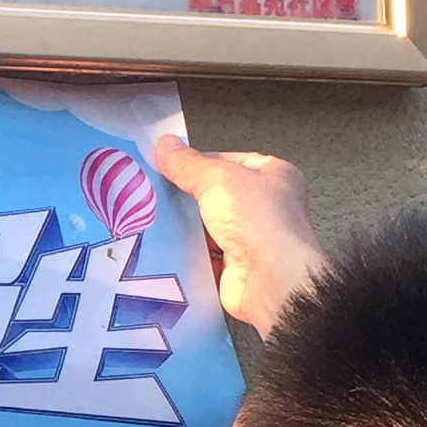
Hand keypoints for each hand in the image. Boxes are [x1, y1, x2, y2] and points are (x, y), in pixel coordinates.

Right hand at [152, 135, 328, 335]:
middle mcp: (266, 206)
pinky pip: (204, 255)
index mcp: (273, 175)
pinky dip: (187, 253)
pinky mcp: (235, 266)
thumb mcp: (218, 178)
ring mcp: (251, 238)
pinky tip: (165, 247)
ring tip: (153, 218)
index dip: (197, 161)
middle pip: (215, 194)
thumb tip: (165, 145)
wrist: (270, 280)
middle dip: (187, 195)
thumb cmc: (260, 222)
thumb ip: (188, 163)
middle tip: (155, 192)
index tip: (167, 164)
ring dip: (184, 226)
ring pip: (207, 226)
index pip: (228, 160)